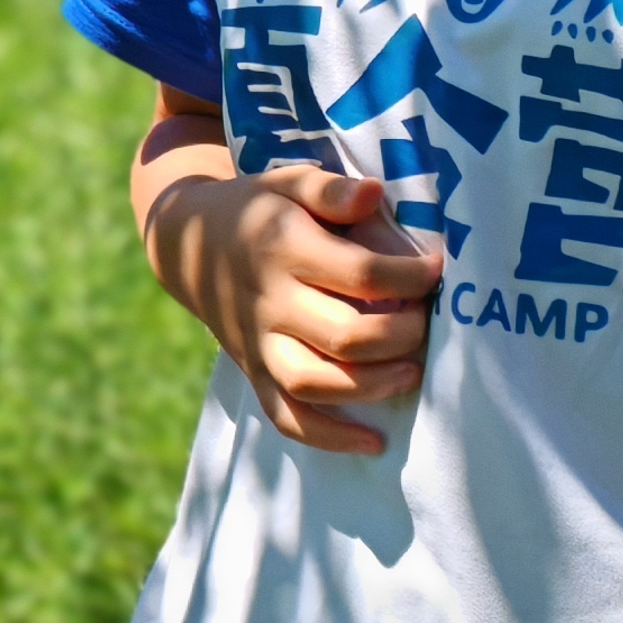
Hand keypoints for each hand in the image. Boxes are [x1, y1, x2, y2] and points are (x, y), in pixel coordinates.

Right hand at [138, 106, 441, 453]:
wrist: (187, 244)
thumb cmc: (257, 210)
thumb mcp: (287, 182)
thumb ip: (331, 189)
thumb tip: (376, 193)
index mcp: (282, 248)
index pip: (362, 275)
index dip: (411, 278)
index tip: (435, 271)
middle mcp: (268, 301)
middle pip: (346, 336)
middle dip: (403, 335)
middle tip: (426, 323)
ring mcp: (257, 343)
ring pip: (316, 382)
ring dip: (374, 385)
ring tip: (411, 372)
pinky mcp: (253, 371)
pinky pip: (286, 417)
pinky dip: (329, 437)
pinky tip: (373, 440)